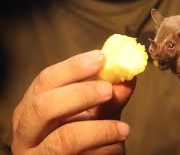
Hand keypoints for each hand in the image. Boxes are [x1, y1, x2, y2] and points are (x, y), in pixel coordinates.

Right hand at [11, 50, 135, 153]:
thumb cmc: (87, 139)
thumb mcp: (98, 115)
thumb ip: (111, 99)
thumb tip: (128, 77)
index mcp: (32, 108)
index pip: (46, 81)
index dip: (73, 67)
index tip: (101, 58)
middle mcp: (26, 132)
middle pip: (43, 106)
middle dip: (80, 94)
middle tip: (108, 89)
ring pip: (64, 139)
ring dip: (100, 130)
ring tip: (124, 129)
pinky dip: (104, 151)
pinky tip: (117, 147)